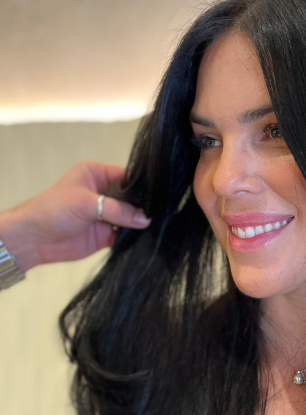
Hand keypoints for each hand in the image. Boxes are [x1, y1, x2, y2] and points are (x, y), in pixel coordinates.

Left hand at [0, 161, 151, 273]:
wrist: (35, 239)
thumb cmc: (55, 210)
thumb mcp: (87, 203)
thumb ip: (118, 210)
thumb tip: (145, 218)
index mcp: (96, 175)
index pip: (126, 177)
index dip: (142, 186)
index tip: (159, 196)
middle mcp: (103, 193)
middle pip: (131, 198)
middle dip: (143, 206)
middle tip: (161, 213)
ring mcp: (105, 214)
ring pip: (129, 217)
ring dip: (139, 223)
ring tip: (157, 226)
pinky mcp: (105, 234)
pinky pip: (124, 235)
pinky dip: (133, 238)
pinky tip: (145, 239)